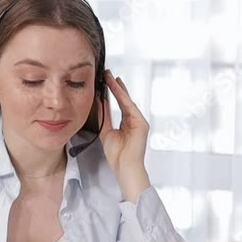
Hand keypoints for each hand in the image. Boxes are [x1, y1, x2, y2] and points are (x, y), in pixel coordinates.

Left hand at [96, 69, 151, 201]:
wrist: (125, 167)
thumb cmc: (117, 155)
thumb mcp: (106, 132)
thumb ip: (104, 117)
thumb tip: (100, 102)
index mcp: (127, 123)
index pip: (119, 104)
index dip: (112, 92)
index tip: (105, 82)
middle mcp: (134, 120)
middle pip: (124, 100)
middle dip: (116, 86)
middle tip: (107, 73)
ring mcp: (139, 122)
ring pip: (127, 101)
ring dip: (118, 88)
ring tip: (109, 77)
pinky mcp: (142, 124)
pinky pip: (130, 107)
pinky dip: (122, 97)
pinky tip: (115, 88)